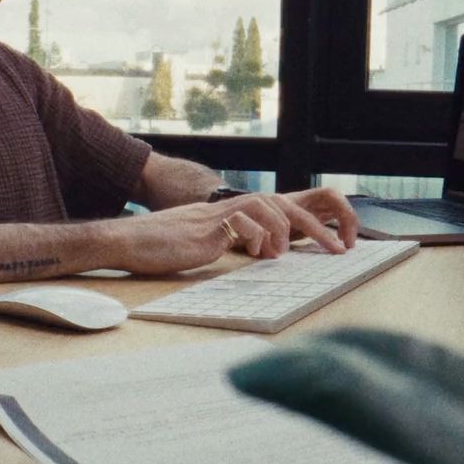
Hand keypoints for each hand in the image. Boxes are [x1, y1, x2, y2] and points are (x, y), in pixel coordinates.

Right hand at [102, 187, 358, 274]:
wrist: (127, 243)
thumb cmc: (159, 250)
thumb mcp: (202, 249)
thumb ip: (226, 246)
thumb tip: (255, 259)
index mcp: (229, 215)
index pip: (275, 209)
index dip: (303, 225)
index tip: (325, 245)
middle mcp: (226, 210)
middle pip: (280, 203)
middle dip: (313, 227)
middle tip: (336, 250)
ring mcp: (217, 217)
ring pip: (266, 207)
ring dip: (286, 231)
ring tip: (286, 253)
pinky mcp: (206, 228)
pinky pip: (240, 221)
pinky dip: (256, 236)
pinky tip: (257, 253)